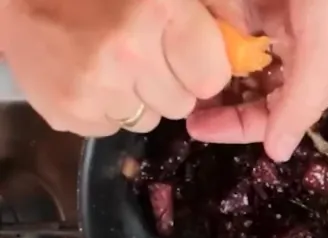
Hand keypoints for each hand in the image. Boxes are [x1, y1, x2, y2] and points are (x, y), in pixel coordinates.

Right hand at [0, 0, 230, 135]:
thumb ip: (217, 7)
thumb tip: (251, 39)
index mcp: (160, 10)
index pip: (213, 77)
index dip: (201, 69)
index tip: (184, 54)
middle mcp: (130, 51)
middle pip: (182, 104)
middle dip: (169, 83)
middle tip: (139, 54)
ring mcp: (96, 85)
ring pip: (148, 119)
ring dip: (136, 97)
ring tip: (110, 62)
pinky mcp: (69, 111)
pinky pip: (111, 129)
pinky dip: (103, 109)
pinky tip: (86, 75)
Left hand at [187, 0, 327, 161]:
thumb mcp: (327, 59)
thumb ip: (300, 106)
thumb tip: (277, 156)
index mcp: (324, 76)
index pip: (276, 116)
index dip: (237, 125)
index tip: (193, 125)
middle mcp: (303, 52)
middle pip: (254, 86)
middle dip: (220, 94)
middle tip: (177, 92)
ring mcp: (285, 18)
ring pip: (240, 51)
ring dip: (213, 57)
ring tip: (178, 57)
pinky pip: (234, 14)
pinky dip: (218, 19)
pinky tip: (200, 20)